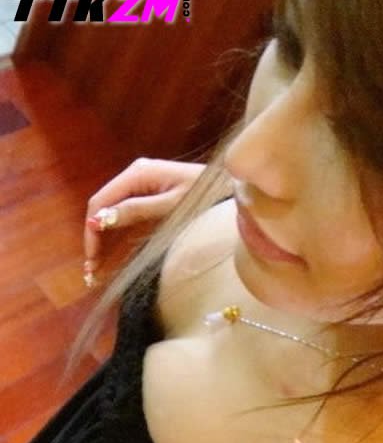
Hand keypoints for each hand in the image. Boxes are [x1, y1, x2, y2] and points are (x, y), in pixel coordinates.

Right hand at [83, 158, 205, 285]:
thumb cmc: (205, 195)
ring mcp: (141, 183)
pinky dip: (116, 231)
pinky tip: (111, 251)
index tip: (91, 258)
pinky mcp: (148, 193)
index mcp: (137, 173)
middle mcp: (134, 175)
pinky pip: (125, 212)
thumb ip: (135, 211)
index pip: (100, 201)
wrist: (230, 186)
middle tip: (91, 269)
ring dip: (103, 236)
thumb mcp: (170, 206)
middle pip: (103, 206)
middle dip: (95, 236)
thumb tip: (98, 219)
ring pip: (111, 210)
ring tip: (97, 266)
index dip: (91, 229)